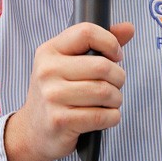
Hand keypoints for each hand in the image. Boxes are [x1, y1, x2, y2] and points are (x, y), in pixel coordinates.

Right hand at [5, 22, 133, 160]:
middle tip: (114, 85)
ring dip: (116, 99)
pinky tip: (104, 117)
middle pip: (102, 66)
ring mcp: (52, 96)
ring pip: (105, 92)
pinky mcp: (60, 121)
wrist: (33, 132)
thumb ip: (99, 44)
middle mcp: (47, 71)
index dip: (109, 42)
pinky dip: (112, 117)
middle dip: (118, 78)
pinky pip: (102, 116)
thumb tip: (129, 28)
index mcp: (49, 51)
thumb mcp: (70, 64)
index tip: (115, 55)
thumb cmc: (57, 94)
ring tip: (109, 102)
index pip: (86, 32)